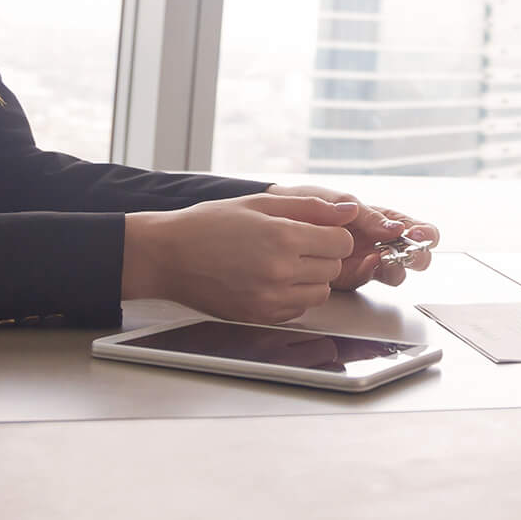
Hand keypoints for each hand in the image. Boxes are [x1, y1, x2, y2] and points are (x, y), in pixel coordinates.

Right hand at [122, 193, 357, 324]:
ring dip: (312, 277)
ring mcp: (269, 299)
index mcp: (283, 238)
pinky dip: (293, 296)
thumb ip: (310, 207)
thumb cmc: (210, 224)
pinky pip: (298, 310)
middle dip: (323, 254)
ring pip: (321, 292)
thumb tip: (351, 211)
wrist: (169, 256)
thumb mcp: (261, 203)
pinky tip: (270, 280)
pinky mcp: (259, 317)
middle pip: (334, 268)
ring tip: (284, 262)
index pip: (342, 242)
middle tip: (296, 244)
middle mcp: (280, 272)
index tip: (317, 230)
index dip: (333, 233)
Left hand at [268, 183, 439, 289]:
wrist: (268, 222)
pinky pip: (366, 279)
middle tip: (413, 253)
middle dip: (417, 255)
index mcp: (376, 217)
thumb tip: (392, 227)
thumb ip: (363, 213)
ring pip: (393, 270)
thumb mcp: (333, 200)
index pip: (410, 226)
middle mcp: (375, 241)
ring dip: (396, 266)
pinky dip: (370, 273)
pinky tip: (368, 264)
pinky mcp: (347, 277)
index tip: (421, 236)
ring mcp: (363, 260)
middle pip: (410, 252)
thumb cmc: (301, 203)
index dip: (423, 233)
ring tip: (386, 258)